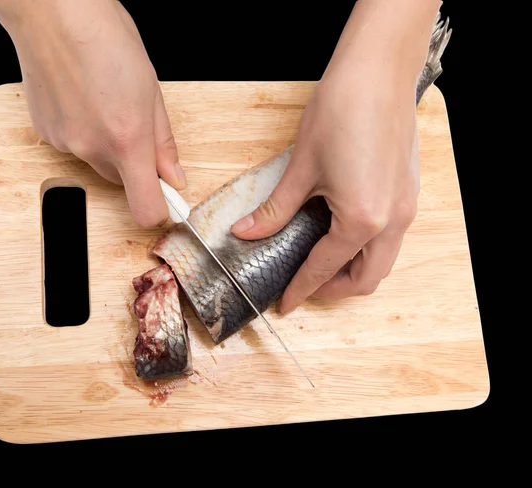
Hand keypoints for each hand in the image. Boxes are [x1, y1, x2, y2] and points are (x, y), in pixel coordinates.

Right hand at [0, 0, 185, 227]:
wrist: (53, 12)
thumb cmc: (106, 39)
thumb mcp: (151, 91)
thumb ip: (163, 144)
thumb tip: (173, 177)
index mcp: (128, 139)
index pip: (145, 209)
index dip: (160, 211)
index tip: (167, 200)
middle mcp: (94, 149)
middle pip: (123, 181)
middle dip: (133, 163)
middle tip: (134, 124)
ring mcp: (67, 144)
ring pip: (98, 162)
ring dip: (107, 144)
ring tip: (104, 102)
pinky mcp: (47, 135)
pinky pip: (76, 146)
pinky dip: (84, 131)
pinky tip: (82, 100)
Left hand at [230, 0, 437, 314]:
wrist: (377, 72)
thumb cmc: (341, 112)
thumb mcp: (301, 168)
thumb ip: (276, 209)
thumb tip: (248, 232)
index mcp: (362, 220)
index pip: (325, 268)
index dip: (302, 289)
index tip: (286, 303)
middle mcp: (391, 221)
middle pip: (366, 279)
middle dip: (333, 289)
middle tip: (303, 284)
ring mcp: (405, 207)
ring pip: (382, 261)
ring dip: (353, 271)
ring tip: (321, 262)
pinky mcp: (407, 192)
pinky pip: (390, 237)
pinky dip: (366, 248)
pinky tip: (341, 232)